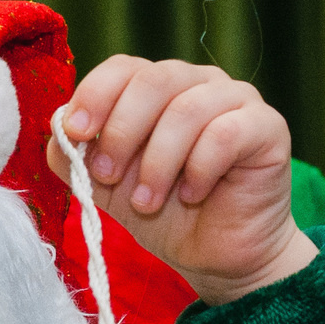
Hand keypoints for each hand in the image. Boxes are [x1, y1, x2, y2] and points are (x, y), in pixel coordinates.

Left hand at [48, 56, 315, 304]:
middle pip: (153, 81)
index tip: (76, 135)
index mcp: (157, 89)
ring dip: (158, 163)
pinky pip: (227, 134)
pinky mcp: (267, 127)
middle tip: (109, 177)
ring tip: (146, 203)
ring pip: (187, 110)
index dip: (95, 96)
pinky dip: (199, 168)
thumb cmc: (166, 213)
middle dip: (122, 132)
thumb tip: (57, 130)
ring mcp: (237, 100)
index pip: (123, 68)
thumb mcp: (107, 187)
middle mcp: (197, 84)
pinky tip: (192, 195)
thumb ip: (77, 157)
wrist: (217, 255)